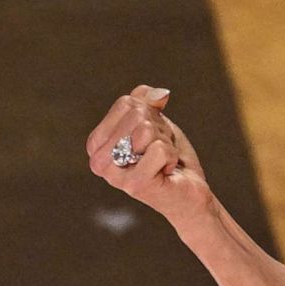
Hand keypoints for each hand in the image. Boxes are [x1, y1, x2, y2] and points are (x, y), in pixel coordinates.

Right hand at [87, 84, 212, 227]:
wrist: (187, 192)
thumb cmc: (166, 157)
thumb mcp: (155, 121)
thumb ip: (147, 100)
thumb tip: (159, 94)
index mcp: (97, 144)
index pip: (126, 104)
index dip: (149, 114)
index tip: (151, 136)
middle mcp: (99, 161)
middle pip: (137, 115)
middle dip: (158, 129)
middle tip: (158, 151)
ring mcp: (115, 175)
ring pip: (146, 130)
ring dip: (165, 142)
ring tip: (162, 161)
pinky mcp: (135, 185)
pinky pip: (160, 150)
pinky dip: (171, 156)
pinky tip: (166, 172)